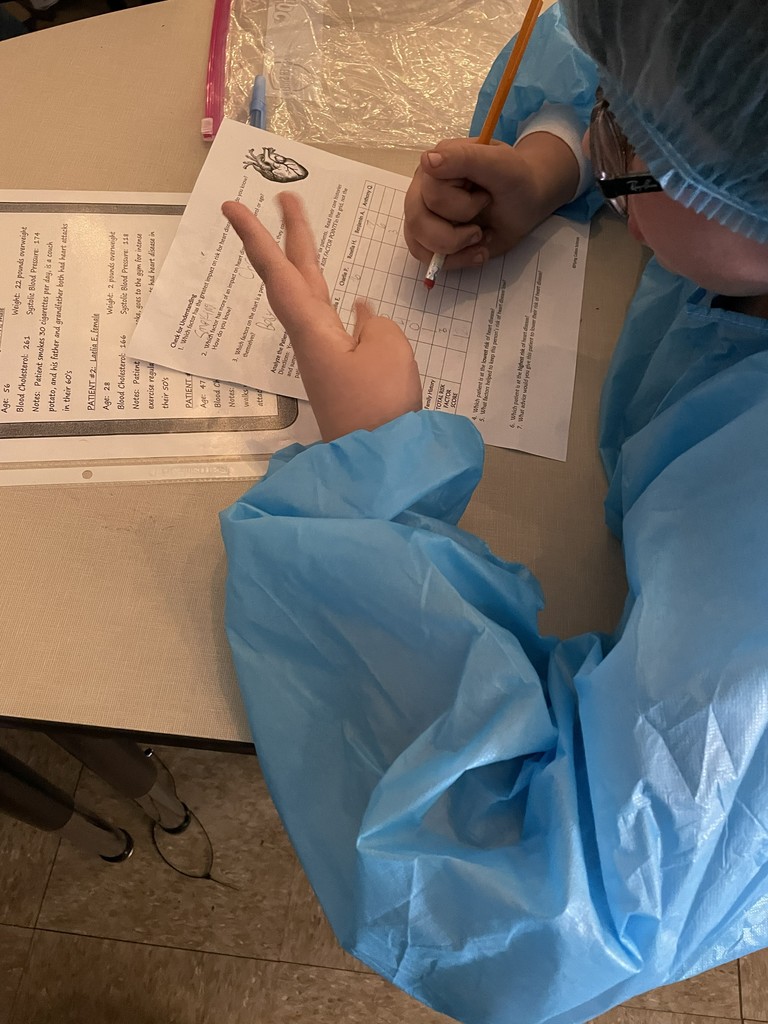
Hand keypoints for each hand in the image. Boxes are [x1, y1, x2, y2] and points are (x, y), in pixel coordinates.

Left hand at [223, 193, 421, 442]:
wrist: (379, 459)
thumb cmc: (379, 403)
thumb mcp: (388, 347)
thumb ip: (375, 323)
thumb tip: (361, 316)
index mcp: (313, 327)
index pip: (279, 271)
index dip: (257, 237)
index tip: (231, 206)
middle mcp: (310, 337)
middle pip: (292, 277)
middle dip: (287, 236)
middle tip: (282, 198)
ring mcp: (324, 356)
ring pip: (309, 297)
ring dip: (305, 263)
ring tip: (303, 232)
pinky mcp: (340, 372)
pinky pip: (331, 323)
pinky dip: (334, 300)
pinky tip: (348, 300)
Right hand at [403, 132, 579, 270]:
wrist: (525, 202)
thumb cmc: (515, 180)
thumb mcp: (500, 164)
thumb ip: (465, 158)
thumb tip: (428, 161)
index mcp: (436, 166)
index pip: (431, 193)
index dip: (461, 205)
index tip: (485, 197)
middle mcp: (422, 189)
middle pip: (419, 222)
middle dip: (455, 234)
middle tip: (480, 227)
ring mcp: (423, 215)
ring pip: (420, 243)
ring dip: (456, 249)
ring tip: (479, 237)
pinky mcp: (428, 238)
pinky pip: (427, 258)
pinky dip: (456, 261)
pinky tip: (475, 251)